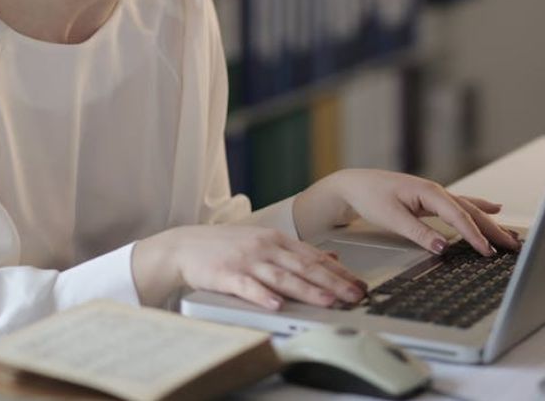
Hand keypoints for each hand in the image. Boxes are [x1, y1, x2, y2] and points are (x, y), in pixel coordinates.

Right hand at [132, 225, 367, 310]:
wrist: (185, 245)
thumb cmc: (227, 246)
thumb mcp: (264, 241)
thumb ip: (297, 250)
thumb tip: (332, 256)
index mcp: (276, 239)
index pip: (314, 256)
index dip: (339, 271)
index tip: (359, 283)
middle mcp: (265, 247)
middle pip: (304, 266)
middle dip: (333, 282)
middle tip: (354, 295)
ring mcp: (246, 261)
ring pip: (282, 277)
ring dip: (307, 290)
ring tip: (327, 301)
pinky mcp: (226, 275)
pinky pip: (247, 287)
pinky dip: (263, 296)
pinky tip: (276, 304)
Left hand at [295, 169, 521, 255]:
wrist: (354, 184)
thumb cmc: (370, 196)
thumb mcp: (392, 217)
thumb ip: (418, 232)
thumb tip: (442, 247)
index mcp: (428, 192)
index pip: (458, 216)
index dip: (474, 235)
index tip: (487, 251)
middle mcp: (435, 191)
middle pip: (470, 212)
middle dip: (492, 229)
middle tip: (513, 246)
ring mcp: (434, 195)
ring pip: (469, 209)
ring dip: (490, 221)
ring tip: (510, 233)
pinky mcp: (430, 200)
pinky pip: (460, 205)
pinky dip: (478, 208)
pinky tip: (493, 208)